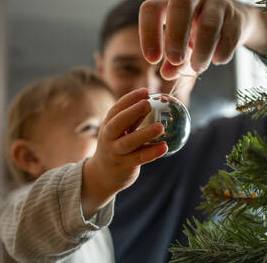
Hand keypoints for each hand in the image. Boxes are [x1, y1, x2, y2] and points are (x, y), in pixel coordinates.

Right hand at [81, 88, 167, 217]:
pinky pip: (139, 158)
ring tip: (160, 127)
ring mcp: (115, 153)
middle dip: (131, 112)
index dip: (129, 99)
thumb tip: (151, 101)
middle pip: (117, 124)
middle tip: (147, 103)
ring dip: (144, 134)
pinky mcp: (124, 166)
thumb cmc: (115, 147)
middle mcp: (108, 138)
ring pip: (129, 143)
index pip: (116, 110)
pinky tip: (164, 147)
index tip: (145, 91)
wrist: (101, 176)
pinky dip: (151, 153)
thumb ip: (132, 120)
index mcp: (107, 126)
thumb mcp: (120, 133)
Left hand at [139, 0, 266, 79]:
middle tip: (175, 60)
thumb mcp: (181, 45)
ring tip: (198, 68)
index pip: (153, 8)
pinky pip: (229, 35)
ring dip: (201, 50)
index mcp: (171, 0)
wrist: (232, 21)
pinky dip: (222, 51)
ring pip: (208, 23)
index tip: (152, 59)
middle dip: (176, 35)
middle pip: (181, 4)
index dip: (148, 33)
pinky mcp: (235, 16)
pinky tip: (217, 60)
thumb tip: (167, 74)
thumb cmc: (198, 31)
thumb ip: (172, 61)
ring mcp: (216, 3)